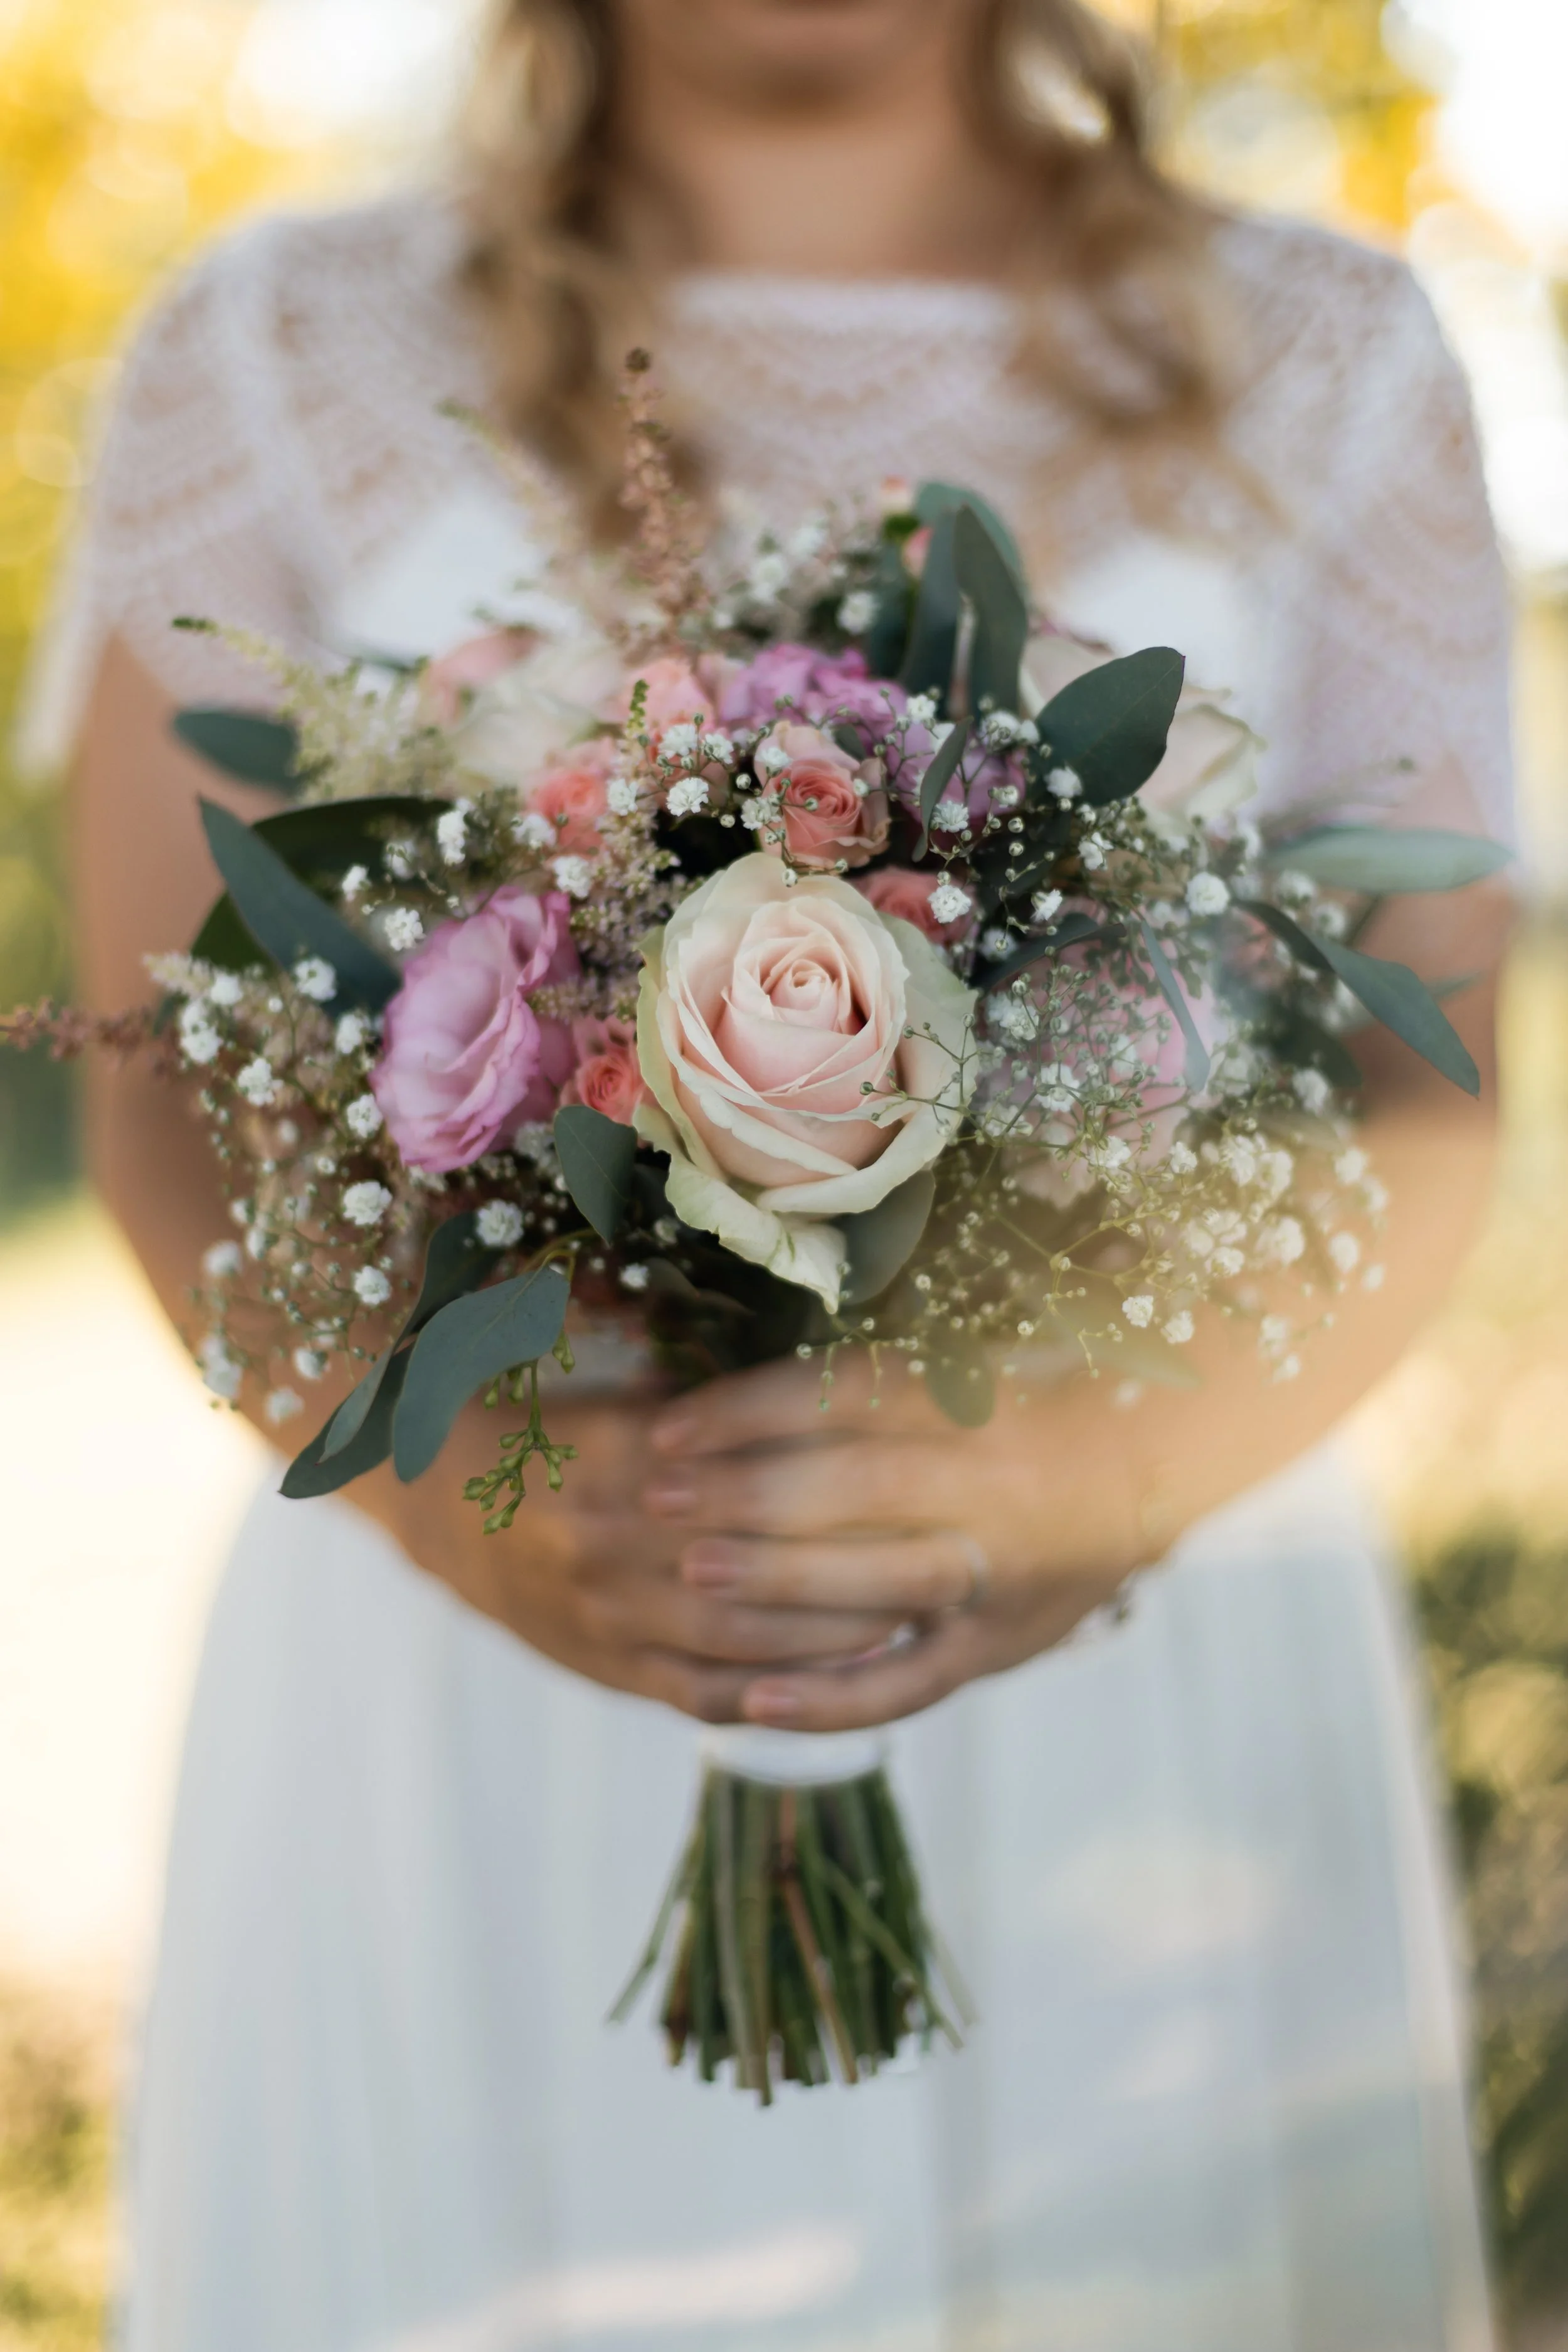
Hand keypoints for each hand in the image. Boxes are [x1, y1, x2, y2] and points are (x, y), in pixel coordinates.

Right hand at [363, 1384, 907, 1721]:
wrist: (434, 1499)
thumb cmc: (537, 1417)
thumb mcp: (607, 1382)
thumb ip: (697, 1399)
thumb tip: (809, 1389)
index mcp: (610, 1455)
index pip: (741, 1477)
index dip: (832, 1486)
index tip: (914, 1480)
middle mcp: (605, 1541)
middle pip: (755, 1566)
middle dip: (856, 1571)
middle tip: (944, 1561)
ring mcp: (603, 1615)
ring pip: (738, 1641)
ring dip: (832, 1638)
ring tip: (913, 1621)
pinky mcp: (606, 1667)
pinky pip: (703, 1694)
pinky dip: (778, 1695)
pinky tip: (842, 1681)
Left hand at [643, 1354, 1146, 1729]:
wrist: (1156, 1466)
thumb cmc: (1032, 1400)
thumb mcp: (971, 1359)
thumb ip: (870, 1370)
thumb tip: (735, 1367)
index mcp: (976, 1405)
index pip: (846, 1399)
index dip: (751, 1409)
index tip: (669, 1424)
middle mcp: (988, 1488)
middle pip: (855, 1487)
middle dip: (746, 1493)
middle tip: (656, 1497)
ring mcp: (996, 1576)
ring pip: (879, 1584)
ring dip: (778, 1582)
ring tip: (690, 1575)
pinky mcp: (998, 1648)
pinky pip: (907, 1683)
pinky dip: (830, 1699)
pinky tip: (750, 1702)